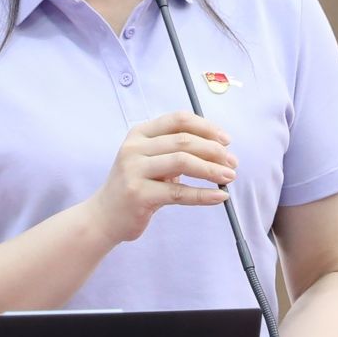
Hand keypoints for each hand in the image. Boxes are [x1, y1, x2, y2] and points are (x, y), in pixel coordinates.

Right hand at [84, 110, 237, 244]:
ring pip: (183, 162)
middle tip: (233, 162)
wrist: (104, 216)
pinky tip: (219, 197)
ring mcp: (134, 170)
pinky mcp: (139, 194)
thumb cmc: (135, 186)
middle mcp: (134, 148)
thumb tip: (219, 149)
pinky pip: (179, 192)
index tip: (226, 140)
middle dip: (214, 150)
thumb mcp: (150, 160)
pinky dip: (203, 194)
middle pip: (184, 140)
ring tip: (229, 177)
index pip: (178, 120)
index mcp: (140, 133)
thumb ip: (175, 149)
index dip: (206, 127)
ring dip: (212, 169)